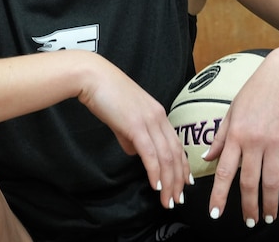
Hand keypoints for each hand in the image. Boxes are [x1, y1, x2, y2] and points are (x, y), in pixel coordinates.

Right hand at [79, 58, 191, 210]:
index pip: (176, 144)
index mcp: (158, 114)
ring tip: (167, 200)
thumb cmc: (106, 95)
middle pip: (175, 154)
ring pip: (166, 157)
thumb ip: (131, 136)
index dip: (182, 166)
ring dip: (168, 182)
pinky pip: (150, 154)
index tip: (184, 184)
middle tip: (177, 200)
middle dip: (178, 180)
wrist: (94, 78)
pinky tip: (156, 186)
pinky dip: (155, 172)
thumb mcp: (124, 118)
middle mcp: (159, 117)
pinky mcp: (136, 126)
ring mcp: (149, 121)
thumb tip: (134, 153)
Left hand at [201, 53, 278, 227]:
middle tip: (250, 224)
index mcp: (235, 134)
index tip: (216, 214)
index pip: (225, 172)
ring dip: (270, 203)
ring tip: (270, 217)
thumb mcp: (233, 110)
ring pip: (272, 181)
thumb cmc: (256, 91)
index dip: (219, 195)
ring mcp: (276, 141)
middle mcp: (254, 141)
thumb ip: (220, 136)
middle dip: (249, 207)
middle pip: (249, 182)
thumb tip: (207, 158)